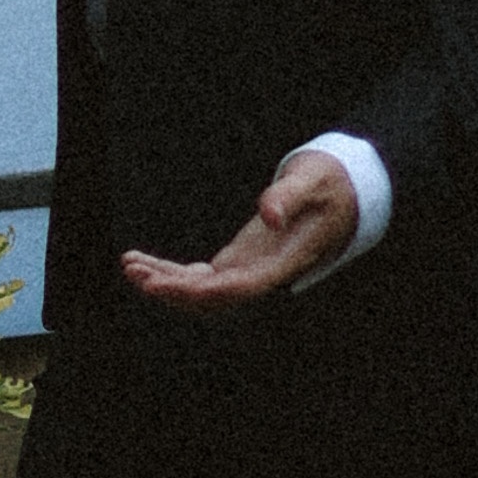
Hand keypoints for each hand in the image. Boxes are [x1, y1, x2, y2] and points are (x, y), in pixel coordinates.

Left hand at [119, 152, 360, 309]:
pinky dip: (173, 273)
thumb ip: (289, 195)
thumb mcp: (313, 179)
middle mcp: (265, 273)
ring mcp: (251, 268)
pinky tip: (145, 262)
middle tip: (133, 270)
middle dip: (172, 290)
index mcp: (284, 261)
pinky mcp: (241, 258)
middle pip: (213, 297)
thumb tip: (266, 214)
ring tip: (130, 264)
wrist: (347, 192)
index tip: (160, 285)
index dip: (197, 292)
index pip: (237, 288)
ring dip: (166, 283)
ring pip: (204, 290)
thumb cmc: (332, 183)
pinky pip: (203, 277)